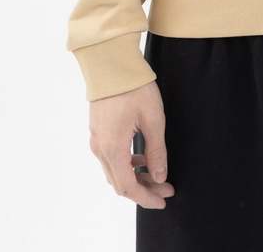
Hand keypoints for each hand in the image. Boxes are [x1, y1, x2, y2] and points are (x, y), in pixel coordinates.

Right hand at [88, 80, 175, 208]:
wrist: (111, 62)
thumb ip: (156, 151)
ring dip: (135, 177)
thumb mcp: (153, 119)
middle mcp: (100, 148)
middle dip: (144, 189)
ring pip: (114, 171)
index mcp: (113, 148)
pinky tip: (142, 157)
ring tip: (158, 174)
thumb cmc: (134, 87)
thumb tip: (159, 176)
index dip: (146, 198)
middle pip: (120, 182)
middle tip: (166, 188)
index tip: (163, 200)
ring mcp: (96, 139)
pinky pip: (111, 157)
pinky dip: (127, 164)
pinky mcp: (98, 130)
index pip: (128, 187)